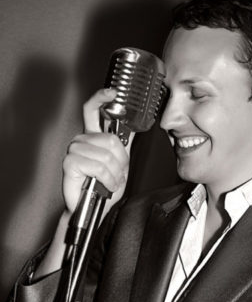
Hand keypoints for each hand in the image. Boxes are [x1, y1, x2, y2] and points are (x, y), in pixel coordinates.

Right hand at [63, 88, 133, 216]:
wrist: (94, 209)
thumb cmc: (104, 187)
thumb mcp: (120, 163)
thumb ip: (122, 144)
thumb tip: (132, 127)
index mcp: (92, 136)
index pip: (93, 109)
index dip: (102, 98)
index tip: (113, 92)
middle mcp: (82, 139)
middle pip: (110, 140)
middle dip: (121, 162)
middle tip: (117, 174)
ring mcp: (74, 150)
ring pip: (106, 155)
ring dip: (114, 174)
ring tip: (110, 182)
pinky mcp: (70, 162)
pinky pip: (98, 167)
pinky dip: (107, 180)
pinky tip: (103, 185)